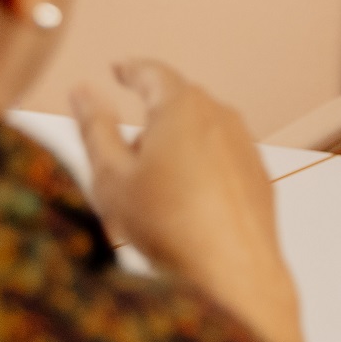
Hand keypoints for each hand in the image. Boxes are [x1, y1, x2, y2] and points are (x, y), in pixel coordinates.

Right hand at [74, 59, 303, 341]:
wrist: (232, 273)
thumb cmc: (169, 226)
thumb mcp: (112, 177)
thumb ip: (94, 128)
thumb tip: (82, 92)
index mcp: (182, 106)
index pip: (152, 72)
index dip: (130, 69)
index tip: (119, 68)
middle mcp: (221, 116)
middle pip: (178, 103)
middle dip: (151, 118)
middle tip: (124, 154)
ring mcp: (245, 145)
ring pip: (201, 132)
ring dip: (176, 147)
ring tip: (153, 191)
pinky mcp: (258, 175)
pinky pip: (221, 159)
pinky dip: (200, 170)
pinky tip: (184, 207)